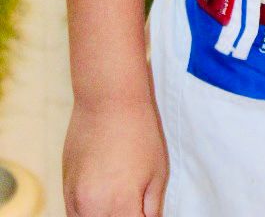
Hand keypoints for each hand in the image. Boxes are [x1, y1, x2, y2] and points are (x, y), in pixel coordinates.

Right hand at [63, 97, 168, 216]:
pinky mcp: (65, 187)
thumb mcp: (157, 173)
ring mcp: (75, 199)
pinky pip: (73, 215)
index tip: (145, 212)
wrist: (109, 100)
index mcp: (121, 207)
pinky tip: (101, 204)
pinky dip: (88, 215)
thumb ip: (152, 208)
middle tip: (135, 206)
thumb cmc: (139, 132)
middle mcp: (93, 209)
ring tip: (118, 201)